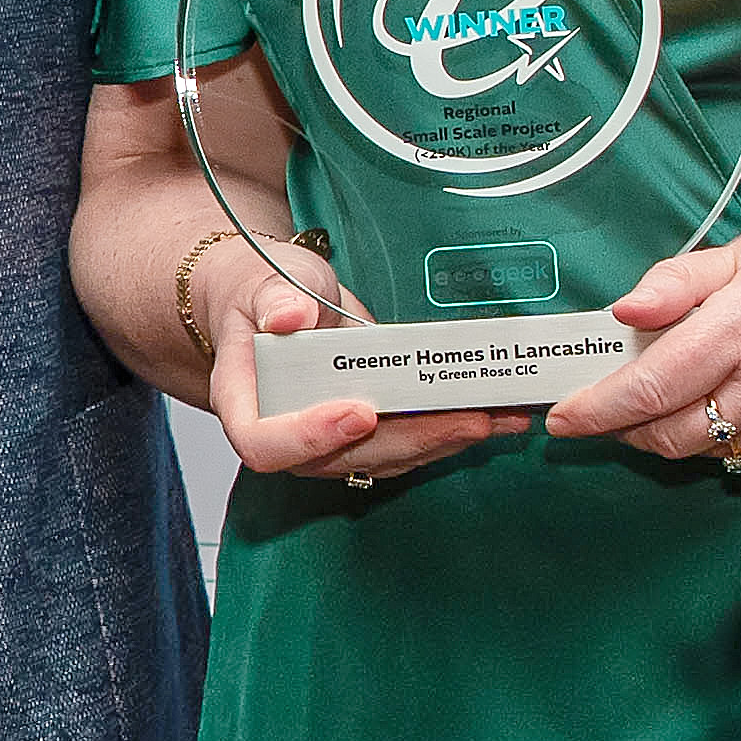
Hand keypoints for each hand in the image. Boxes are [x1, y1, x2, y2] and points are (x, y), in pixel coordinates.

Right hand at [204, 243, 525, 484]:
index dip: (310, 438)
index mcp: (245, 402)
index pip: (263, 444)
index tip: (360, 412)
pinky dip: (447, 431)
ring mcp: (327, 440)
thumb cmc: (259, 295)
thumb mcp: (262, 282)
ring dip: (443, 440)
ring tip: (496, 417)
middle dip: (411, 439)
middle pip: (342, 459)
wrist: (278, 303)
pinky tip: (490, 416)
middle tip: (466, 417)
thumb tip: (289, 316)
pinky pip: (404, 445)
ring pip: (383, 458)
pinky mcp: (365, 435)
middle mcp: (286, 433)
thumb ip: (274, 298)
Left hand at [546, 201, 740, 462]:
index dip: (598, 409)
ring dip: (669, 432)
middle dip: (625, 428)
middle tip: (601, 407)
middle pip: (671, 435)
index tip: (562, 418)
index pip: (651, 388)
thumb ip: (676, 283)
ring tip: (656, 398)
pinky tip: (717, 397)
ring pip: (708, 448)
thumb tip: (622, 311)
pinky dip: (718, 431)